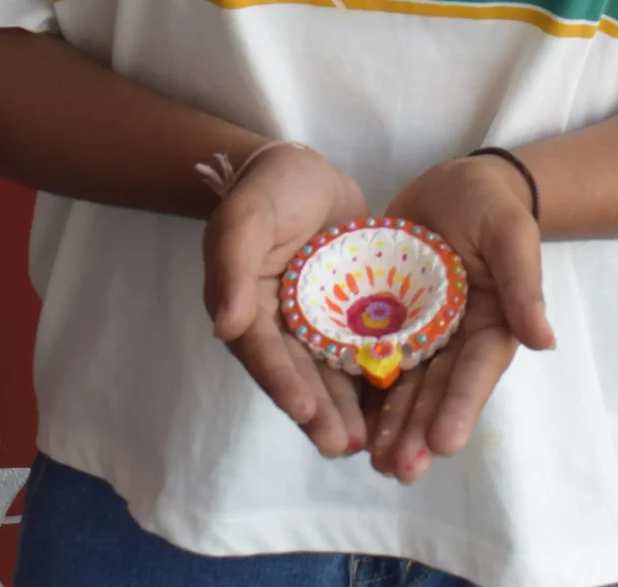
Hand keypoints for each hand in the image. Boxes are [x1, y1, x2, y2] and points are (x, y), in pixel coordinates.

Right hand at [202, 145, 371, 458]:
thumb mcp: (247, 214)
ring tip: (366, 442)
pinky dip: (371, 380)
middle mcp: (278, 326)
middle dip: (318, 411)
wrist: (307, 171)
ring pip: (329, 373)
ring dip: (344, 409)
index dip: (283, 382)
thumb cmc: (271, 188)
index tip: (305, 410)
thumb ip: (233, 263)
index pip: (263, 352)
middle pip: (298, 374)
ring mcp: (313, 325)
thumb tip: (223, 324)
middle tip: (342, 445)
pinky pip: (358, 352)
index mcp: (246, 307)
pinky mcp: (346, 318)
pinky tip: (394, 407)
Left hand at [368, 155, 553, 482]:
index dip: (459, 406)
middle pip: (436, 392)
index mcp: (491, 326)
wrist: (456, 187)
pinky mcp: (389, 324)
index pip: (475, 372)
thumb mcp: (510, 235)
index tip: (445, 442)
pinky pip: (374, 361)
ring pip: (404, 388)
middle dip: (419, 431)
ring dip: (392, 427)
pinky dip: (364, 393)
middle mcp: (455, 341)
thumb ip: (523, 284)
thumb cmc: (492, 208)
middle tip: (399, 469)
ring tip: (375, 463)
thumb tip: (544, 339)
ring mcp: (421, 336)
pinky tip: (348, 422)